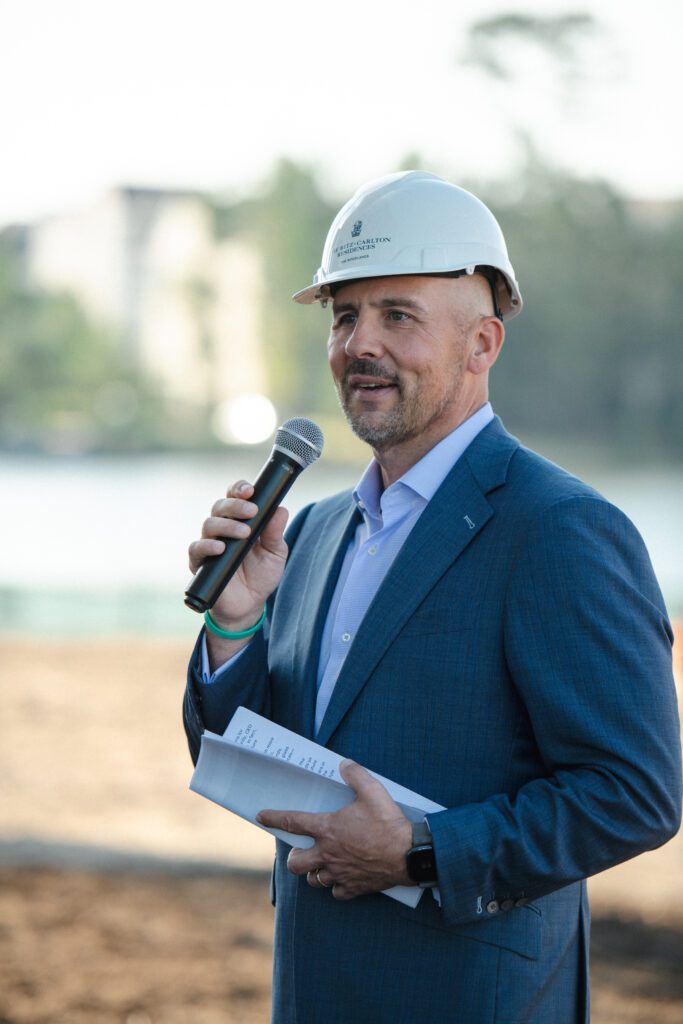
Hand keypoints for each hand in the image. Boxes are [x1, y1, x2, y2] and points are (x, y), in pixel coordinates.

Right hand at [188, 479, 288, 632]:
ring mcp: (209, 545)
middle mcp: (222, 529)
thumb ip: (275, 532)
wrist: (249, 605)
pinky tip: (220, 548)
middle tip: (252, 512)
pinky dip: (207, 546)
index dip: (239, 489)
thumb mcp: (275, 553)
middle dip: (235, 506)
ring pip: (209, 524)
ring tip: (244, 534)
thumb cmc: (262, 575)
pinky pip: (196, 549)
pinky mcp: (199, 563)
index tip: (251, 491)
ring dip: (227, 525)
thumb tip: (281, 509)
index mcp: (240, 520)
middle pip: (220, 506)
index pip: (234, 497)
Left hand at [257, 760, 412, 898]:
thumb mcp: (373, 791)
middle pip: (296, 863)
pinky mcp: (353, 888)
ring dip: (315, 873)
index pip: (293, 822)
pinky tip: (342, 879)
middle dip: (294, 857)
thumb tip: (343, 764)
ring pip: (314, 880)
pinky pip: (336, 892)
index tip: (262, 816)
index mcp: (328, 830)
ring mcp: (339, 873)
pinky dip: (336, 887)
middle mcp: (328, 854)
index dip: (275, 818)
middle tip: (302, 850)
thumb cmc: (388, 823)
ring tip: (321, 865)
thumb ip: (356, 775)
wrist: (409, 854)